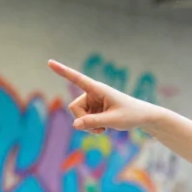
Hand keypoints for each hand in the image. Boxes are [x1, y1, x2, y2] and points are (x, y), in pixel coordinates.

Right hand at [48, 60, 162, 133]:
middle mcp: (92, 93)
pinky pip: (84, 121)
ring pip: (78, 116)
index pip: (77, 78)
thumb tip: (74, 125)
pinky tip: (102, 129)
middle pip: (74, 108)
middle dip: (83, 120)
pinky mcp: (94, 110)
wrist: (142, 117)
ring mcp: (92, 102)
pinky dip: (91, 127)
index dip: (63, 71)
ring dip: (88, 126)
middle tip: (100, 128)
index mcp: (98, 89)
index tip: (49, 62)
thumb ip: (93, 123)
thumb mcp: (113, 121)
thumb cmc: (131, 115)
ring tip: (103, 128)